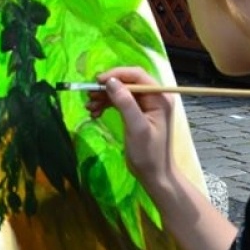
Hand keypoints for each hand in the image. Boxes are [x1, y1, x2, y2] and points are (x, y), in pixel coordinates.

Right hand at [86, 66, 176, 197]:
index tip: (97, 81)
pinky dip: (107, 105)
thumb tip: (111, 81)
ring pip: (122, 92)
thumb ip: (125, 103)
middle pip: (128, 82)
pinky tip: (95, 112)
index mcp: (160, 97)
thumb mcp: (136, 127)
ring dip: (104, 97)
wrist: (154, 175)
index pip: (137, 75)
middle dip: (108, 87)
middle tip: (89, 94)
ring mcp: (146, 105)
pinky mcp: (138, 113)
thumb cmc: (149, 153)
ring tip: (89, 107)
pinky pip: (121, 102)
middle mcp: (154, 97)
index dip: (117, 74)